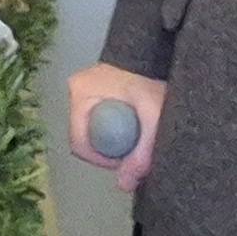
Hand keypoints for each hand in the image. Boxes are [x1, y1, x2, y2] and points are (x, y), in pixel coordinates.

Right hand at [65, 65, 166, 188]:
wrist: (160, 50)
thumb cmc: (154, 76)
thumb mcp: (153, 115)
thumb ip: (143, 152)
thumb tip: (124, 186)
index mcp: (80, 92)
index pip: (79, 142)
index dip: (102, 160)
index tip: (126, 161)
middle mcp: (76, 89)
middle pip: (85, 137)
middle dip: (109, 152)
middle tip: (135, 152)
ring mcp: (84, 89)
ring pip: (92, 130)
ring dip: (112, 142)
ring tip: (138, 140)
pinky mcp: (94, 90)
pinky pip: (97, 119)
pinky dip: (114, 130)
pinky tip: (134, 129)